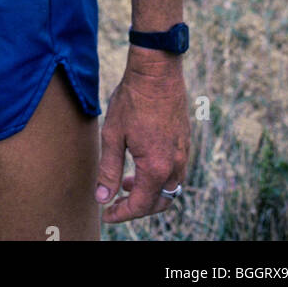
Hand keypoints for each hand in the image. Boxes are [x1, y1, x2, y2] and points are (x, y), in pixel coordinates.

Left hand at [94, 50, 189, 222]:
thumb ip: (108, 169)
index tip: (106, 214)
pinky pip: (175, 172)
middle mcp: (174, 164)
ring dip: (150, 194)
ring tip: (127, 184)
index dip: (122, 214)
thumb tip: (102, 197)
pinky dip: (159, 178)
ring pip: (170, 189)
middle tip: (116, 204)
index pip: (141, 205)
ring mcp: (183, 153)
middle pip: (159, 203)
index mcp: (156, 167)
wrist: (157, 72)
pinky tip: (142, 165)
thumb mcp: (113, 135)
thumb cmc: (132, 100)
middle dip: (138, 209)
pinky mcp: (184, 142)